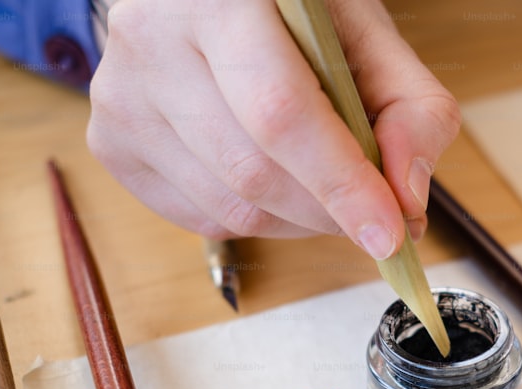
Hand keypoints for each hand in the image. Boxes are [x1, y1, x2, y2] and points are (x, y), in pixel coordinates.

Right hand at [87, 0, 459, 258]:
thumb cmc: (293, 13)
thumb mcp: (366, 35)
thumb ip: (410, 109)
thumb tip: (407, 200)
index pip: (281, 113)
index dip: (340, 183)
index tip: (391, 233)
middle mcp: (151, 39)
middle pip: (254, 171)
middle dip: (330, 212)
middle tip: (375, 213)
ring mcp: (119, 94)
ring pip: (230, 207)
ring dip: (299, 221)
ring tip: (325, 187)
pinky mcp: (111, 142)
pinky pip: (202, 218)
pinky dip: (258, 220)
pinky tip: (276, 181)